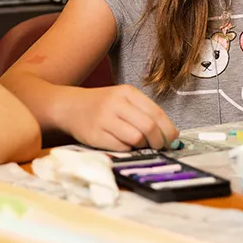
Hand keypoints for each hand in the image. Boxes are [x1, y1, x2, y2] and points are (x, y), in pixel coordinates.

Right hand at [58, 85, 178, 150]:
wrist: (69, 107)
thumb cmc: (102, 105)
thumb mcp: (123, 99)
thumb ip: (144, 112)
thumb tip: (170, 135)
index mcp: (127, 92)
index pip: (156, 113)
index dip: (168, 130)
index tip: (172, 140)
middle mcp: (116, 103)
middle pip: (148, 127)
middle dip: (159, 141)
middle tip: (160, 147)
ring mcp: (104, 119)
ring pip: (136, 138)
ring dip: (143, 146)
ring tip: (141, 145)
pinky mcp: (95, 135)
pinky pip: (121, 147)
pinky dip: (128, 149)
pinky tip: (125, 145)